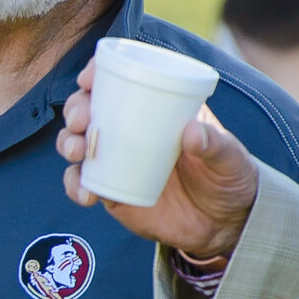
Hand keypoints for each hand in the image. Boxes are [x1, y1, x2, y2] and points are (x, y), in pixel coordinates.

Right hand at [57, 61, 260, 259]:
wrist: (225, 225)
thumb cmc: (229, 178)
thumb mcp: (230, 157)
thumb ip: (215, 144)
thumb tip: (191, 131)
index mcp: (158, 107)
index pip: (121, 80)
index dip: (97, 73)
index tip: (88, 77)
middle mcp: (131, 129)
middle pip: (90, 108)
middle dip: (76, 108)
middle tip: (82, 120)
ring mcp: (118, 160)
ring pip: (80, 142)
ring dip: (68, 142)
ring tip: (79, 150)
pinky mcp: (112, 191)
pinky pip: (83, 184)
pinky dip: (75, 186)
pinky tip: (85, 192)